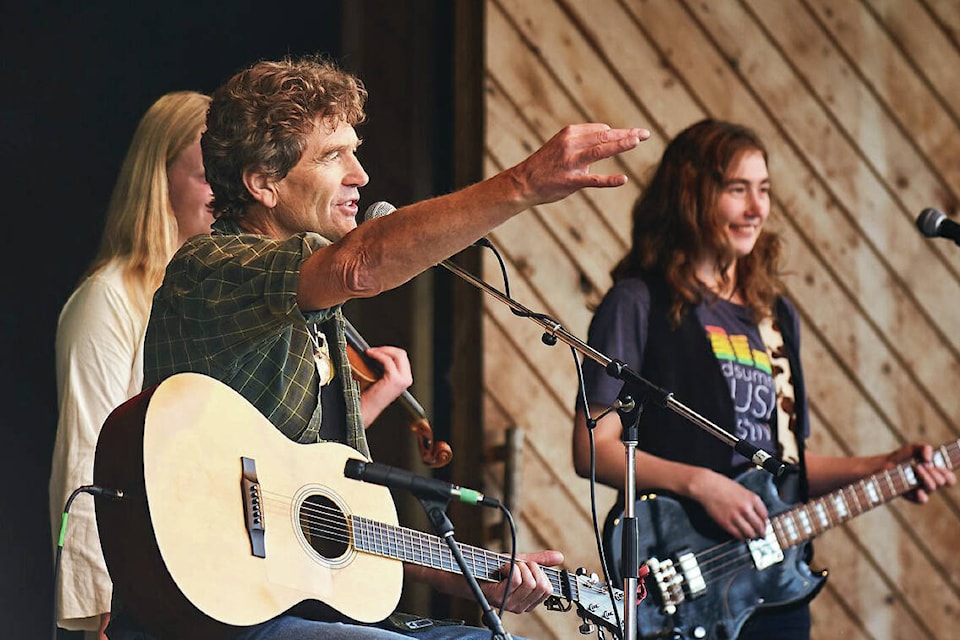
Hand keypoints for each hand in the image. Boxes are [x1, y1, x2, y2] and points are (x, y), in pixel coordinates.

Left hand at [358, 345, 412, 426]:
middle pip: (401, 354)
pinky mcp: (394, 379)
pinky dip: (378, 354)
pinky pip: (387, 360)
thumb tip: (378, 351)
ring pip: (397, 354)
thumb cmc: (369, 396)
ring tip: (370, 352)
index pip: (402, 357)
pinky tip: (370, 355)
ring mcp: (402, 380)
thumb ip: (383, 367)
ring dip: (382, 350)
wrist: (365, 409)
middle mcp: (407, 379)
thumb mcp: (380, 378)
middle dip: (386, 349)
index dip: (389, 351)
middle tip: (373, 350)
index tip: (377, 350)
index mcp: (405, 379)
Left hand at [480, 550, 564, 613]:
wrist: (473, 570)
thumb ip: (541, 561)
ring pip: (529, 582)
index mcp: (530, 601)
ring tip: (509, 566)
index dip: (541, 573)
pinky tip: (502, 568)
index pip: (548, 590)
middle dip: (531, 568)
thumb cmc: (495, 569)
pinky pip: (516, 579)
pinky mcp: (499, 597)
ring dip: (519, 566)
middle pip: (541, 586)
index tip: (531, 566)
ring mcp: (510, 603)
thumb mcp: (521, 562)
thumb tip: (560, 557)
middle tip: (519, 565)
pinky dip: (510, 567)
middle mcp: (521, 606)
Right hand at [508, 124, 649, 206]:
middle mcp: (571, 144)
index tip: (631, 135)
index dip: (617, 134)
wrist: (523, 182)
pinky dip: (609, 180)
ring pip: (601, 150)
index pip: (600, 130)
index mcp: (570, 133)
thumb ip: (583, 140)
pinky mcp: (571, 181)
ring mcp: (571, 162)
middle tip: (645, 134)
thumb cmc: (545, 164)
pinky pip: (594, 180)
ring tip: (637, 141)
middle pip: (605, 136)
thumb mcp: (561, 144)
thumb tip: (608, 133)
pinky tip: (623, 179)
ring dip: (621, 144)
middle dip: (627, 134)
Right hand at [691, 469, 768, 539]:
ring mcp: (735, 516)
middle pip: (759, 526)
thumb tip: (757, 515)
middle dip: (761, 533)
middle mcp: (745, 508)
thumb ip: (751, 501)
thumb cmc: (722, 485)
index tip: (764, 525)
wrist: (706, 485)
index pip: (765, 516)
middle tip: (761, 535)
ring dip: (752, 536)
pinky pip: (738, 534)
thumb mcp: (742, 490)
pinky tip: (741, 536)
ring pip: (750, 533)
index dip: (765, 523)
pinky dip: (741, 537)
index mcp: (751, 498)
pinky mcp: (725, 523)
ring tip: (752, 537)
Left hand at [885, 442, 955, 503]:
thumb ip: (924, 448)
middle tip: (923, 465)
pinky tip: (919, 490)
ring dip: (926, 477)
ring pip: (932, 488)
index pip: (949, 479)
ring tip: (916, 467)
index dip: (948, 475)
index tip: (941, 468)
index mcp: (935, 473)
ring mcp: (921, 490)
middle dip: (935, 472)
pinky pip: (922, 500)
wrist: (886, 463)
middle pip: (942, 482)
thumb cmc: (903, 456)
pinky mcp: (912, 495)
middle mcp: (930, 483)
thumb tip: (929, 459)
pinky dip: (922, 495)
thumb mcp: (914, 448)